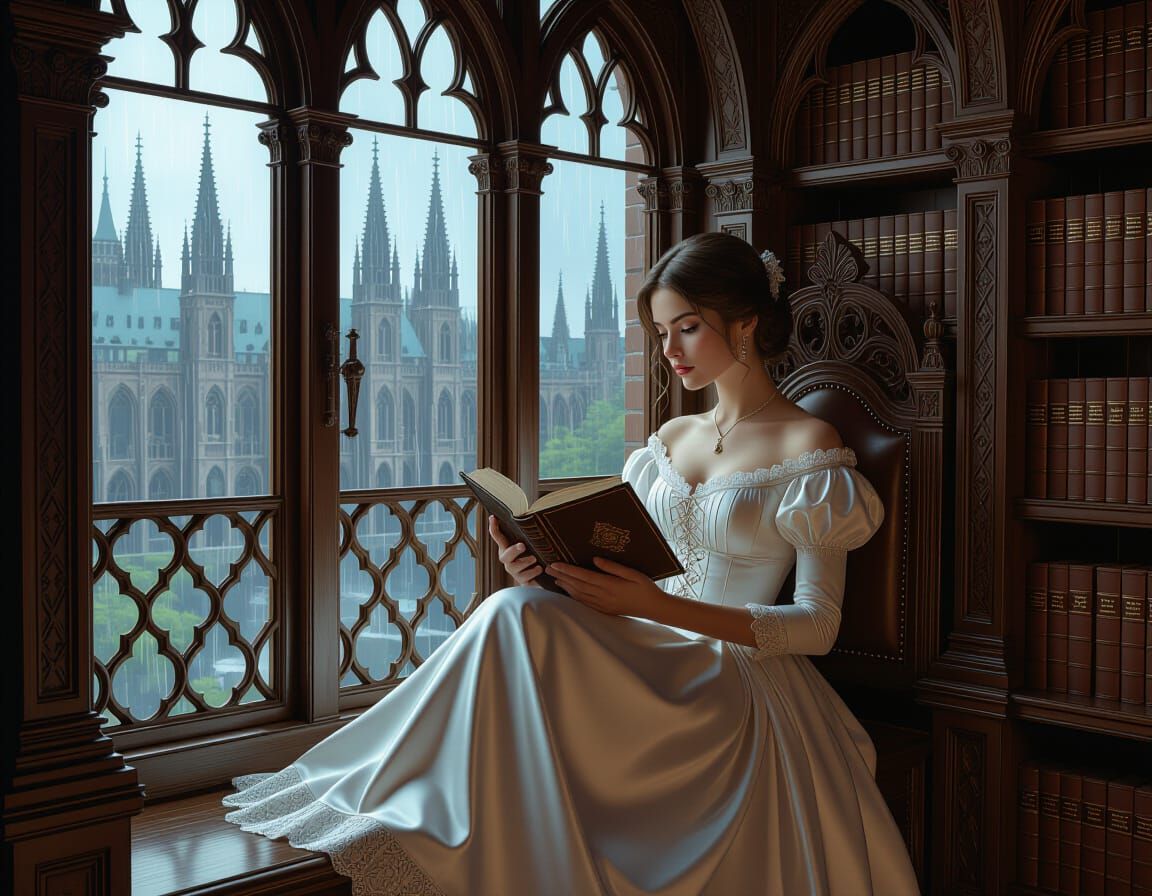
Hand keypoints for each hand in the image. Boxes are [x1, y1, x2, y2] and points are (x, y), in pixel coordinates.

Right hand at [487, 516, 543, 587]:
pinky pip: (525, 578)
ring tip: (535, 558)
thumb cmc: (534, 558)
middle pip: (505, 556)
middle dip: (512, 550)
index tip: (493, 518)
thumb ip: (527, 535)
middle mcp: (509, 561)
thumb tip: (531, 514)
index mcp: (508, 550)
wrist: (541, 579)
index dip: (494, 529)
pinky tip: (540, 568)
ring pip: (515, 568)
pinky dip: (533, 572)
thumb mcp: (531, 544)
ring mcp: (515, 572)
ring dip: (525, 562)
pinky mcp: (523, 582)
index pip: (499, 538)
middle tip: (522, 546)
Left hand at [545, 556, 669, 618]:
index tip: (555, 564)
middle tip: (548, 569)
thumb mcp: (633, 573)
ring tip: (554, 578)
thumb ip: (613, 567)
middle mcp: (603, 596)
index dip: (568, 570)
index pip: (583, 576)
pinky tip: (568, 591)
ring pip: (579, 595)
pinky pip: (585, 603)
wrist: (654, 608)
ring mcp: (603, 605)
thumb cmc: (645, 588)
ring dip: (565, 586)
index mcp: (610, 585)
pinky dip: (573, 597)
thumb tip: (595, 560)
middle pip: (577, 585)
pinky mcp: (604, 610)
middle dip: (561, 576)